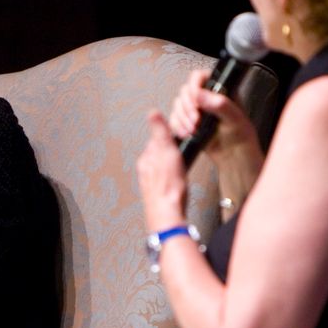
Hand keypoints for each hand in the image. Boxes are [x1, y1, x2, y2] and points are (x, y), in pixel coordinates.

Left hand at [137, 109, 187, 232]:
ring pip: (162, 168)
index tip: (179, 136)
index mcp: (146, 158)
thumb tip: (152, 113)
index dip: (169, 137)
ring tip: (181, 168)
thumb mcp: (166, 150)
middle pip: (159, 154)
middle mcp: (146, 170)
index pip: (156, 140)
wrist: (167, 213)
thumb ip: (160, 132)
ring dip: (171, 166)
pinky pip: (166, 181)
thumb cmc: (168, 185)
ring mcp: (151, 183)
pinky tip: (179, 182)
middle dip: (170, 152)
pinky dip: (173, 178)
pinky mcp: (159, 194)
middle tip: (182, 153)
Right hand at [168, 69, 259, 162]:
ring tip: (194, 130)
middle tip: (196, 120)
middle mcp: (205, 97)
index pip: (200, 77)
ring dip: (182, 118)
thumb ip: (220, 104)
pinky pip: (174, 119)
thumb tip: (200, 94)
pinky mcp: (187, 121)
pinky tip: (187, 133)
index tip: (195, 99)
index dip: (194, 86)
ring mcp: (195, 109)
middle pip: (185, 92)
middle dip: (188, 108)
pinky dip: (178, 126)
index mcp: (219, 89)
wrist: (234, 156)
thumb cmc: (241, 136)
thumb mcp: (235, 118)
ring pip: (178, 105)